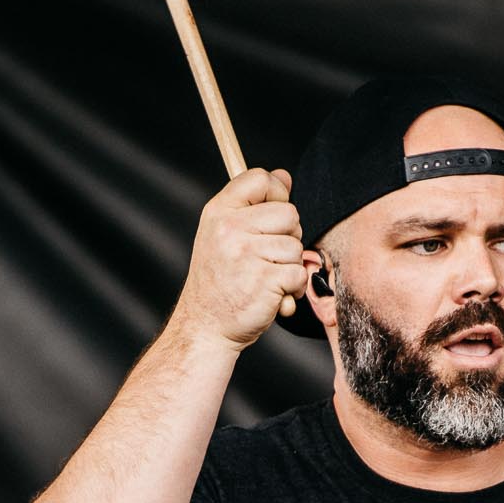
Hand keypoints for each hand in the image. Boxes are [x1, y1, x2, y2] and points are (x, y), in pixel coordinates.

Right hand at [168, 168, 305, 349]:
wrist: (205, 327)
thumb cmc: (220, 281)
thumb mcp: (225, 235)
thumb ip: (253, 205)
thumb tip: (284, 175)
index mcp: (219, 212)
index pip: (260, 179)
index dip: (276, 194)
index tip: (271, 216)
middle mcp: (229, 229)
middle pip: (289, 213)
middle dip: (287, 236)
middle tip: (266, 256)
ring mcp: (247, 254)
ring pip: (296, 246)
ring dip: (289, 267)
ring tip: (265, 278)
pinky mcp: (265, 279)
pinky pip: (299, 273)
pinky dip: (292, 288)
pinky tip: (272, 294)